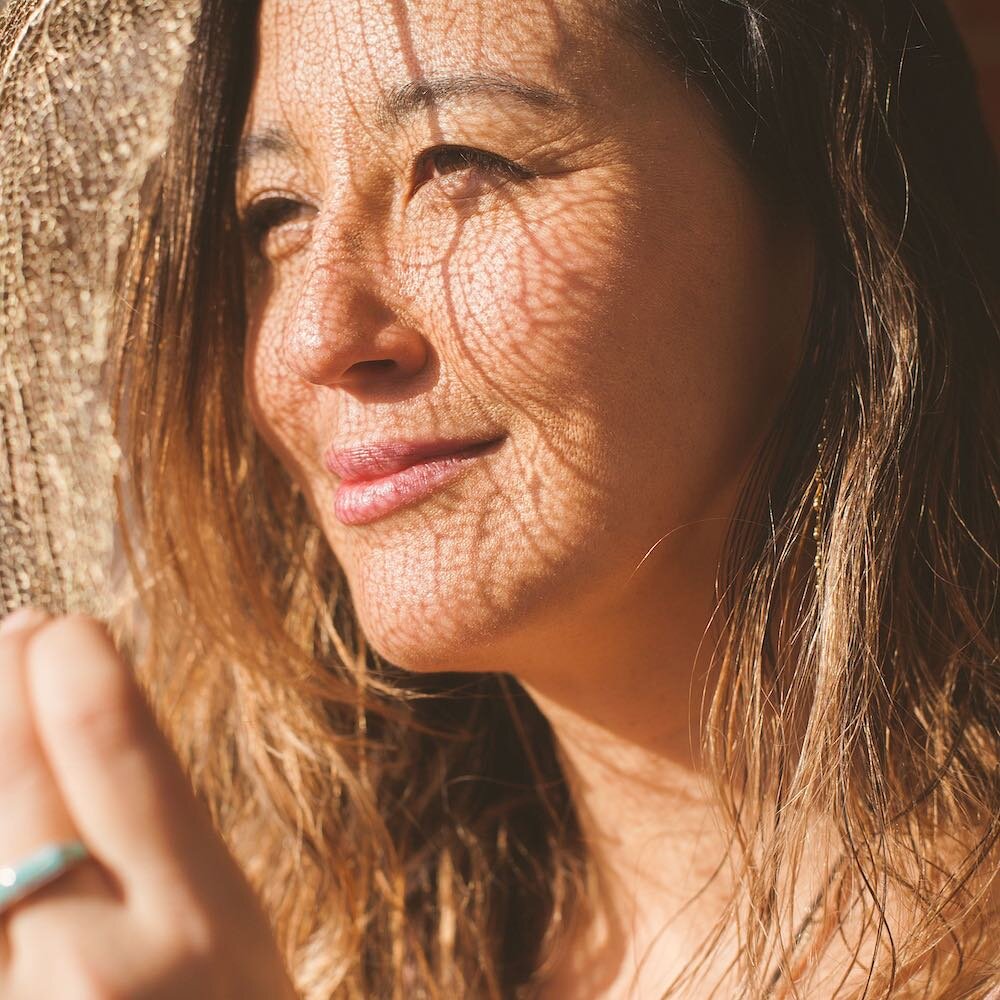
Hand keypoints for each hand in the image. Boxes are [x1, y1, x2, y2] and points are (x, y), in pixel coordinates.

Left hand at [0, 608, 297, 998]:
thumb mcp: (221, 915)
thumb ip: (152, 819)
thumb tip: (72, 695)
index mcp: (198, 918)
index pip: (120, 749)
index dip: (75, 669)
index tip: (55, 626)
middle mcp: (102, 973)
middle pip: (15, 790)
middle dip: (1, 694)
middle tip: (12, 638)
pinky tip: (8, 840)